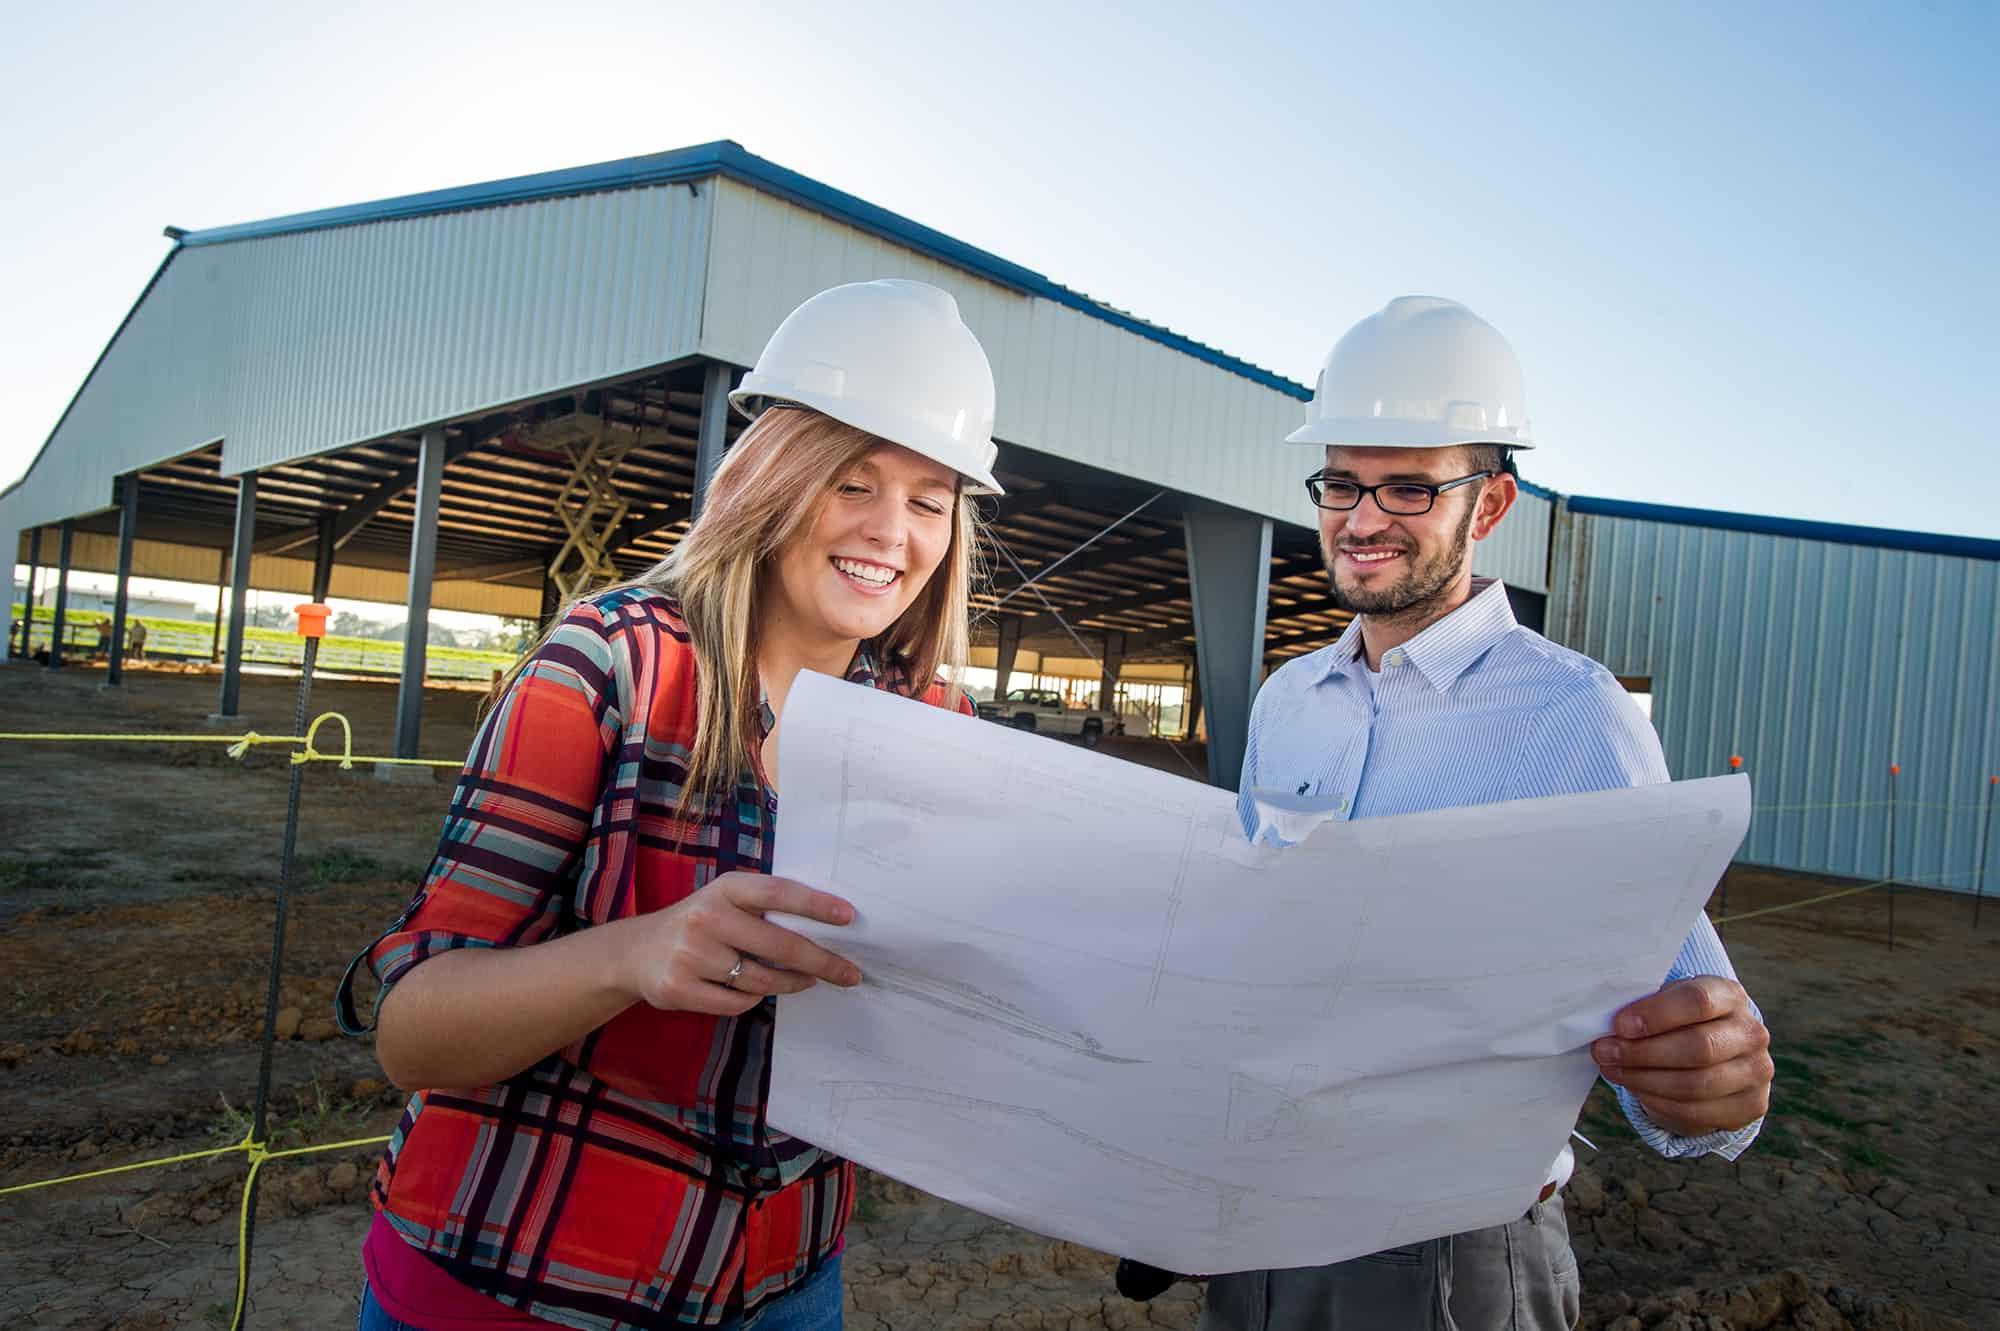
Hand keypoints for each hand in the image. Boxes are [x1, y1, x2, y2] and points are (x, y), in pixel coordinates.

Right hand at [619, 873, 862, 1016]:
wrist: (635, 952)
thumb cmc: (699, 923)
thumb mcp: (724, 901)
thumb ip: (763, 907)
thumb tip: (827, 927)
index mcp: (724, 889)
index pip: (778, 893)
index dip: (815, 904)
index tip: (848, 917)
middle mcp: (706, 917)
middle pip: (778, 944)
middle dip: (821, 961)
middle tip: (849, 973)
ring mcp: (690, 955)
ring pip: (760, 979)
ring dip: (791, 983)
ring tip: (806, 980)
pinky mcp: (678, 988)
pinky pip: (736, 1002)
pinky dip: (752, 999)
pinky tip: (755, 990)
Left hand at [1592, 976, 1771, 1135]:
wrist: (1716, 1052)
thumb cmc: (1678, 1020)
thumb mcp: (1666, 1002)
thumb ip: (1645, 1008)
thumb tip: (1609, 1027)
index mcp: (1730, 996)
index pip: (1698, 1001)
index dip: (1657, 1014)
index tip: (1619, 1025)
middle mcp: (1752, 1033)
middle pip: (1698, 1048)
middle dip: (1643, 1053)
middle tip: (1604, 1052)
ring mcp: (1756, 1072)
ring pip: (1696, 1084)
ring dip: (1644, 1080)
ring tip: (1613, 1071)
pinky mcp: (1751, 1105)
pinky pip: (1698, 1112)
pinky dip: (1659, 1103)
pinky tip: (1636, 1090)